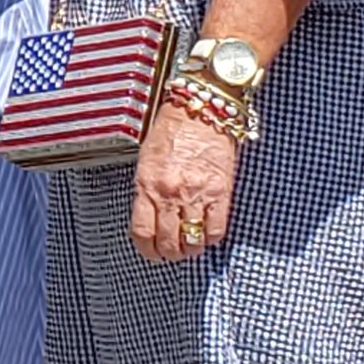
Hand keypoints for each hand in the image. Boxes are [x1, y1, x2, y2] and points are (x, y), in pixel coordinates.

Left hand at [127, 106, 238, 261]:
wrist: (201, 109)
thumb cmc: (173, 129)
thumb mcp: (147, 160)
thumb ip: (147, 190)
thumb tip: (151, 218)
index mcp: (147, 185)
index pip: (143, 233)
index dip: (148, 250)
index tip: (152, 253)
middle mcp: (170, 194)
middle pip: (169, 242)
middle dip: (170, 254)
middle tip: (172, 253)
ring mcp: (196, 194)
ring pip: (193, 241)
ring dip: (191, 250)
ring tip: (190, 247)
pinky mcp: (220, 192)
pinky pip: (216, 229)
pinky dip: (211, 238)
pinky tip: (208, 235)